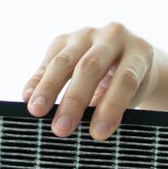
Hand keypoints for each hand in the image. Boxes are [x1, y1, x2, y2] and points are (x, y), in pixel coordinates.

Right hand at [22, 22, 158, 140]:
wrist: (127, 57)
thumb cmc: (132, 86)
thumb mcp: (132, 96)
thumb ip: (111, 107)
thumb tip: (83, 131)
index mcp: (139, 52)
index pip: (125, 80)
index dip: (111, 107)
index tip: (98, 134)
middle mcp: (114, 36)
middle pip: (90, 67)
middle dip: (75, 100)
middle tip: (61, 129)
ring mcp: (87, 34)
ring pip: (64, 61)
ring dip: (48, 89)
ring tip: (37, 112)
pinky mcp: (65, 39)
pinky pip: (48, 61)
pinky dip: (37, 80)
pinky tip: (28, 97)